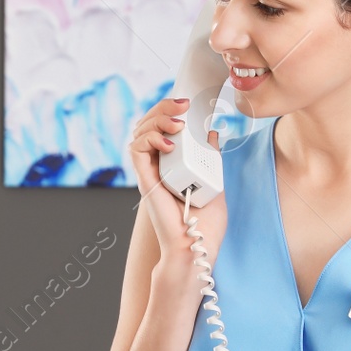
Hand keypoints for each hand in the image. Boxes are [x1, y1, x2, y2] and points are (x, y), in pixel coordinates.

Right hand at [127, 97, 228, 271]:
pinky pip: (136, 150)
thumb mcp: (214, 180)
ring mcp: (149, 172)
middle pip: (148, 124)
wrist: (196, 247)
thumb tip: (212, 132)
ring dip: (157, 119)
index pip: (162, 128)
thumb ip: (211, 157)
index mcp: (172, 163)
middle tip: (181, 105)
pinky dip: (150, 139)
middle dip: (162, 108)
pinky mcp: (145, 180)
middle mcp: (157, 165)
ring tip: (177, 123)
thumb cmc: (205, 224)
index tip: (188, 104)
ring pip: (139, 132)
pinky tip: (170, 143)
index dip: (170, 110)